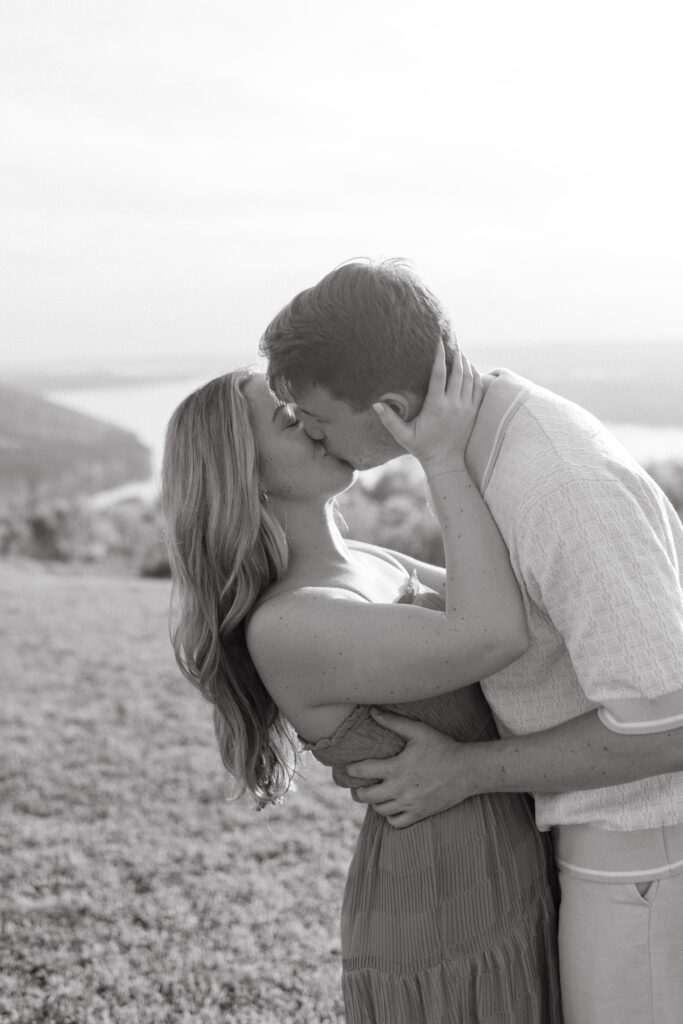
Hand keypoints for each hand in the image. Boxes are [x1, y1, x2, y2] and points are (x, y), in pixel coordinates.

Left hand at [345, 709, 474, 827]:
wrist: (467, 770)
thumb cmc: (442, 747)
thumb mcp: (418, 730)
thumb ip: (394, 722)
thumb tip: (372, 711)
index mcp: (397, 768)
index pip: (364, 771)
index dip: (352, 770)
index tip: (348, 768)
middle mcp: (400, 789)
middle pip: (367, 796)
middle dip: (358, 791)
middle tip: (357, 786)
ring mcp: (410, 804)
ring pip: (380, 810)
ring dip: (374, 802)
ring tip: (375, 794)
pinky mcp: (420, 814)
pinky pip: (396, 822)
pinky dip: (389, 816)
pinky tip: (391, 806)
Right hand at [372, 343, 483, 476]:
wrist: (446, 462)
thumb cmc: (422, 448)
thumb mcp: (403, 435)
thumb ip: (389, 419)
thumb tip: (375, 404)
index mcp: (436, 406)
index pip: (439, 374)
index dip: (440, 356)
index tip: (440, 342)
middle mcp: (454, 404)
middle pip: (458, 371)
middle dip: (455, 354)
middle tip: (451, 342)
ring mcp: (466, 408)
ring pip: (470, 377)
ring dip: (465, 362)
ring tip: (459, 352)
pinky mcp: (474, 412)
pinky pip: (478, 387)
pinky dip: (475, 374)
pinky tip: (469, 368)